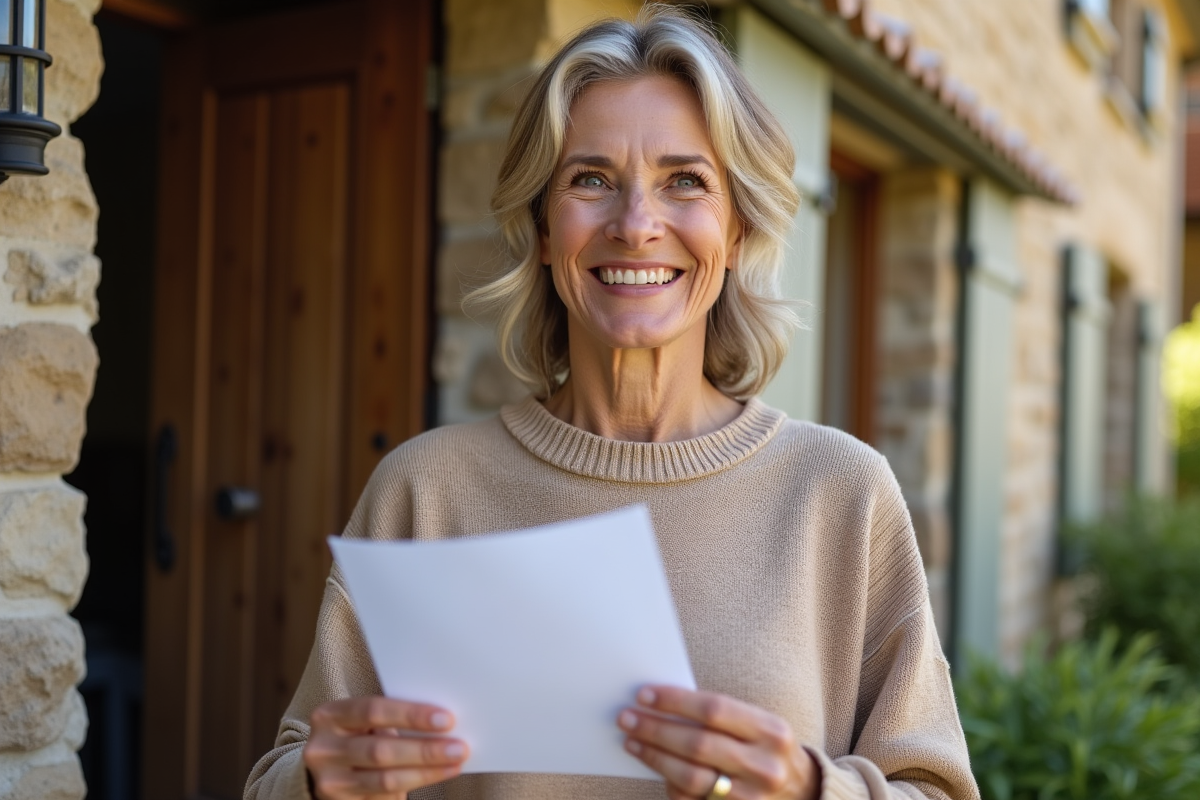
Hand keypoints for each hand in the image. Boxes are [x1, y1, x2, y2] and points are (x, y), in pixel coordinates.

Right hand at [303, 696, 468, 798]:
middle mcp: (323, 749)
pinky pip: (382, 798)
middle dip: (425, 750)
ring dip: (425, 773)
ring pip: (384, 779)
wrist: (327, 769)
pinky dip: (413, 787)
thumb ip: (392, 720)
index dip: (411, 715)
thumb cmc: (356, 737)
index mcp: (330, 715)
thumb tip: (442, 725)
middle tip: (459, 747)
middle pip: (381, 750)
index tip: (447, 720)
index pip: (374, 710)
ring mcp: (328, 781)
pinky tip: (434, 777)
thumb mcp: (364, 722)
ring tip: (454, 764)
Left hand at [618, 686, 818, 799]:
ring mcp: (751, 798)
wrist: (802, 792)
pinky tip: (655, 767)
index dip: (675, 701)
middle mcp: (765, 766)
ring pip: (690, 777)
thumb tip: (662, 703)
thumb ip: (718, 716)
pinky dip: (669, 784)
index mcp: (771, 731)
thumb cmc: (767, 748)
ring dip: (654, 757)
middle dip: (656, 729)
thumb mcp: (757, 725)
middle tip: (627, 718)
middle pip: (698, 744)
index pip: (714, 709)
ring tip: (632, 741)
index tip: (645, 695)